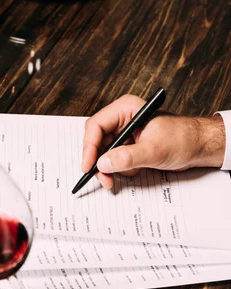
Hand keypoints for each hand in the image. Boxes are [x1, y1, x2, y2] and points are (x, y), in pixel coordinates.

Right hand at [82, 94, 224, 188]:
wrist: (200, 147)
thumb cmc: (183, 139)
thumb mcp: (154, 150)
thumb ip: (127, 157)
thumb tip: (103, 164)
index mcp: (126, 109)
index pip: (96, 126)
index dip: (89, 147)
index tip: (89, 165)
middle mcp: (122, 119)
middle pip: (96, 141)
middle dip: (100, 162)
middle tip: (104, 178)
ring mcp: (125, 133)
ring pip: (104, 153)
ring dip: (112, 168)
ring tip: (127, 174)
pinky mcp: (129, 146)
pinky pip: (115, 160)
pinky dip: (121, 170)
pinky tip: (135, 170)